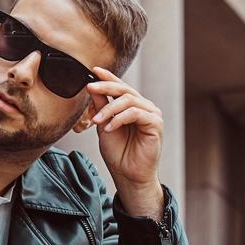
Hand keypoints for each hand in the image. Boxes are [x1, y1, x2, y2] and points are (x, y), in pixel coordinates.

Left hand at [86, 66, 164, 218]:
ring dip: (109, 109)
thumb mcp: (103, 125)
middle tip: (90, 87)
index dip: (108, 77)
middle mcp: (143, 107)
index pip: (120, 87)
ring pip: (129, 100)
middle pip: (124, 89)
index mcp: (132, 106)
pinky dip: (119, 119)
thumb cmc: (118, 153)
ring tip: (97, 121)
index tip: (94, 70)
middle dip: (105, 86)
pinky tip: (109, 128)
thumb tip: (92, 86)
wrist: (127, 174)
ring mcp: (151, 114)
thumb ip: (100, 106)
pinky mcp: (155, 123)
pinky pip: (135, 113)